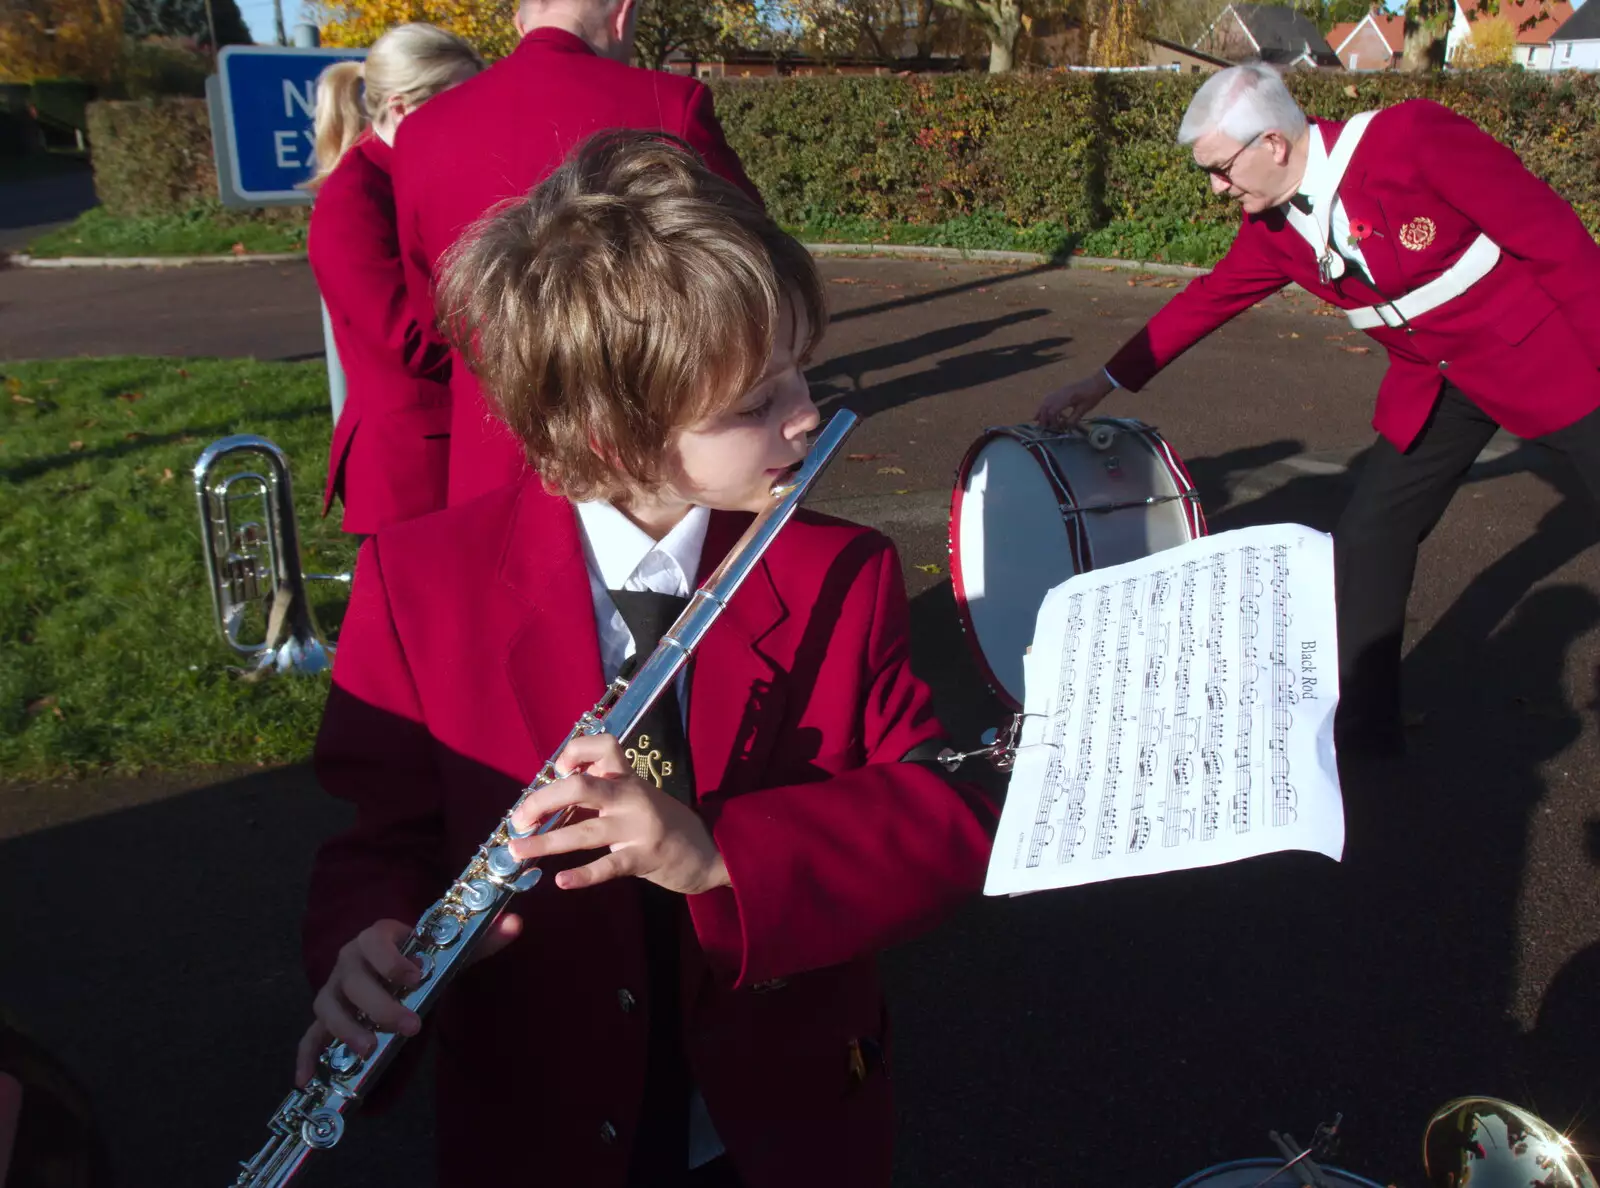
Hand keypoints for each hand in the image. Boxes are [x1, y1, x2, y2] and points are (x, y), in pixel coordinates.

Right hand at [295, 913, 521, 1085]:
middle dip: (380, 1005)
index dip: (392, 959)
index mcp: (377, 937)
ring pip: (328, 1008)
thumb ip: (481, 940)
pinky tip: (307, 1081)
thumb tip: (515, 926)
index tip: (415, 977)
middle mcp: (348, 961)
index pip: (376, 941)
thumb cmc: (422, 958)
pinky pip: (309, 1037)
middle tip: (410, 1026)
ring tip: (370, 1050)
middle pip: (354, 981)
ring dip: (346, 1030)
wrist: (396, 969)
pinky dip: (305, 1057)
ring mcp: (333, 990)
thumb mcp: (451, 949)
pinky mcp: (326, 1018)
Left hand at [507, 734, 728, 895]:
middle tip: (518, 819)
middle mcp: (631, 796)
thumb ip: (603, 792)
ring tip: (518, 851)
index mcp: (628, 778)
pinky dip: (583, 875)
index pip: (603, 745)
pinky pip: (609, 866)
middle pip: (580, 787)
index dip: (574, 752)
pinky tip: (561, 881)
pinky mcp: (645, 857)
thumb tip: (553, 797)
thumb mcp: (637, 798)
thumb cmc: (664, 824)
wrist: (709, 851)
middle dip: (541, 801)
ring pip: (585, 832)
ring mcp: (638, 827)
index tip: (557, 770)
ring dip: (546, 842)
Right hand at [1035, 371, 1114, 428]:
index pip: (1053, 411)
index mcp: (1066, 398)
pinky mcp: (1061, 391)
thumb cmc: (1092, 396)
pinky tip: (1044, 410)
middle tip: (1043, 427)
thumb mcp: (1084, 409)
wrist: (1097, 382)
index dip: (1052, 421)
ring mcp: (1059, 391)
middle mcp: (1060, 394)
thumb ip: (1074, 418)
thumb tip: (1065, 427)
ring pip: (1045, 402)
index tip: (1057, 428)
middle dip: (1043, 418)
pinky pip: (1048, 398)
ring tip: (1038, 420)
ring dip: (1041, 411)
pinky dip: (1044, 405)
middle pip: (1046, 406)